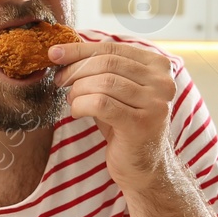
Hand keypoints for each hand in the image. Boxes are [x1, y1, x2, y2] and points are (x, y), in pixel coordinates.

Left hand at [49, 40, 175, 190]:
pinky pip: (100, 104)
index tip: (55, 53)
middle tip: (59, 81)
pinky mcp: (141, 124)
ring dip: (78, 91)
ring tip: (72, 101)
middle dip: (76, 70)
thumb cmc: (125, 126)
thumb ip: (101, 70)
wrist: (143, 167)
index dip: (80, 49)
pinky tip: (77, 112)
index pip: (113, 48)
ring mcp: (155, 103)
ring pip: (103, 82)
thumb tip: (63, 52)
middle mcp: (162, 82)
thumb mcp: (116, 92)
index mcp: (159, 66)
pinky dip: (81, 105)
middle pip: (107, 63)